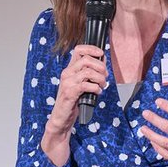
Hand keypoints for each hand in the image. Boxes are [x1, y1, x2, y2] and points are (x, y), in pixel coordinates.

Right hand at [42, 45, 106, 165]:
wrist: (62, 117)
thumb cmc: (74, 100)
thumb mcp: (83, 84)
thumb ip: (91, 73)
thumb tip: (103, 61)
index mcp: (70, 69)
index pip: (79, 49)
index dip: (92, 48)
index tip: (101, 54)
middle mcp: (67, 73)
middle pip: (87, 59)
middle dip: (101, 67)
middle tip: (105, 76)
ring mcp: (67, 82)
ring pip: (88, 72)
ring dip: (100, 78)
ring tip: (102, 85)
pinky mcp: (69, 93)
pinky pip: (86, 85)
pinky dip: (96, 88)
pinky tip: (98, 92)